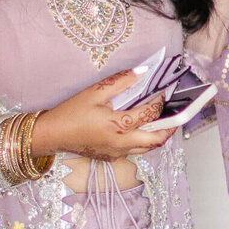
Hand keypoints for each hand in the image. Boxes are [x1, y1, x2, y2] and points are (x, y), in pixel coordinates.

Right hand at [33, 70, 177, 160]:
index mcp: (118, 125)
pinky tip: (141, 129)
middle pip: (157, 140)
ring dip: (158, 136)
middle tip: (175, 115)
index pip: (150, 114)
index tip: (165, 92)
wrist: (52, 135)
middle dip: (170, 128)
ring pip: (148, 149)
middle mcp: (121, 143)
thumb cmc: (71, 113)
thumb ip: (121, 81)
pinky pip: (135, 151)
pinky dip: (143, 141)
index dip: (160, 102)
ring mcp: (117, 153)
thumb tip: (143, 71)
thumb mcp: (94, 92)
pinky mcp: (112, 157)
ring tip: (162, 123)